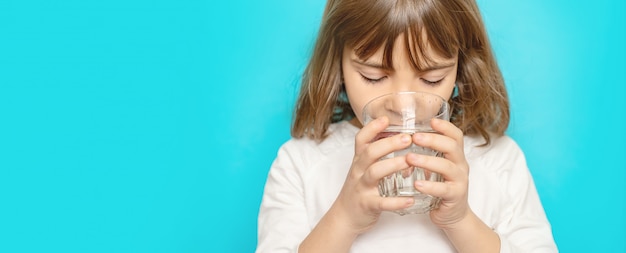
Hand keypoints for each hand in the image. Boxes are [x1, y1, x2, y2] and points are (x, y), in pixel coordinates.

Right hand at [331, 117, 415, 233]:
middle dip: (389, 143)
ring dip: (393, 165)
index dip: (372, 127)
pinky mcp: (367, 204)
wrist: (345, 217)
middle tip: (408, 138)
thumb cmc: (360, 189)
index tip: (386, 118)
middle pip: (370, 152)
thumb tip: (402, 139)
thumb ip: (378, 154)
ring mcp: (362, 187)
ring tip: (410, 162)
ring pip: (374, 173)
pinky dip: (396, 202)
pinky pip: (381, 202)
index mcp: (359, 160)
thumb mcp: (364, 168)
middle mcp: (358, 171)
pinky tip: (410, 200)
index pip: (361, 139)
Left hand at [407, 118, 470, 228]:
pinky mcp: (455, 196)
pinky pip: (443, 190)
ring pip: (447, 167)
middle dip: (432, 140)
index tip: (430, 121)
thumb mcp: (436, 168)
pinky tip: (417, 184)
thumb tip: (403, 137)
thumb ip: (427, 154)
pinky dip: (429, 186)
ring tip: (409, 158)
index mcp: (456, 156)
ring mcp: (460, 181)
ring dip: (427, 161)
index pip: (456, 136)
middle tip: (414, 137)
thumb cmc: (440, 187)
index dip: (445, 127)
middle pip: (452, 147)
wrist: (452, 214)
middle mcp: (460, 166)